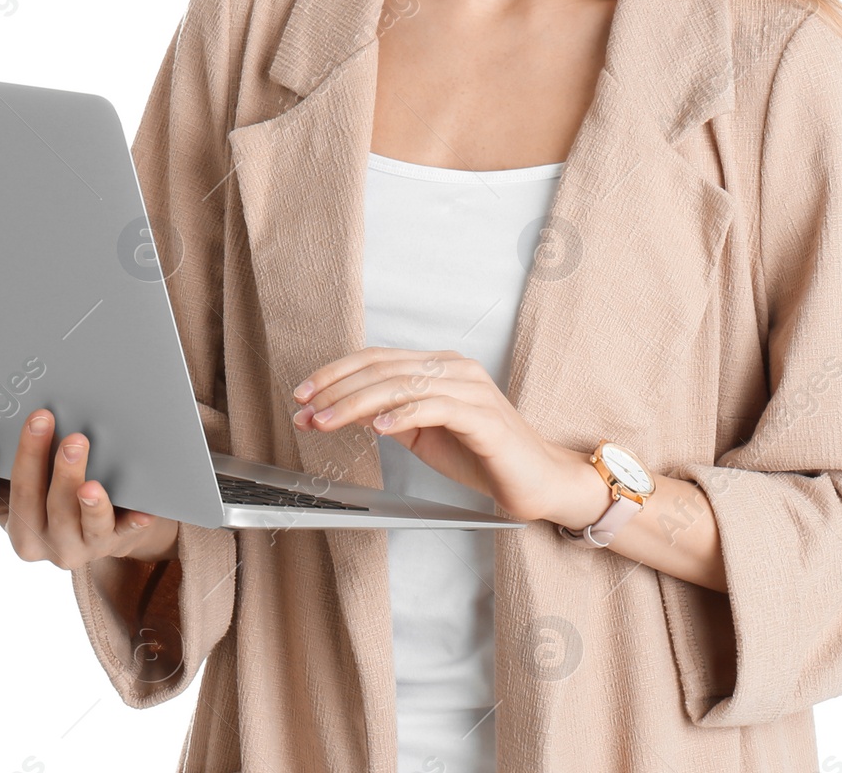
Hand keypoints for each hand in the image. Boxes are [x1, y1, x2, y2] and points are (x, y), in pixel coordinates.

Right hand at [0, 409, 179, 568]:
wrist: (104, 523)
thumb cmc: (48, 496)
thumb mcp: (6, 488)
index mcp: (7, 522)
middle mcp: (40, 543)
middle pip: (34, 504)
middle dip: (35, 461)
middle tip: (43, 420)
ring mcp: (79, 546)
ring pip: (77, 523)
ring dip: (79, 496)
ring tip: (83, 462)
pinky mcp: (116, 541)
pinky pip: (122, 534)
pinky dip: (130, 521)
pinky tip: (140, 510)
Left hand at [291, 348, 603, 525]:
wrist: (538, 481)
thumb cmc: (483, 456)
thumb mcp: (424, 435)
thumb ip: (390, 417)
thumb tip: (345, 410)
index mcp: (438, 367)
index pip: (377, 360)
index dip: (335, 374)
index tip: (302, 394)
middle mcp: (454, 369)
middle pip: (383, 368)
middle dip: (336, 389)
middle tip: (305, 410)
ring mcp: (471, 389)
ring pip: (402, 384)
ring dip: (357, 403)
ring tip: (327, 420)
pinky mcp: (484, 416)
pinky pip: (436, 407)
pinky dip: (403, 414)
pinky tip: (380, 427)